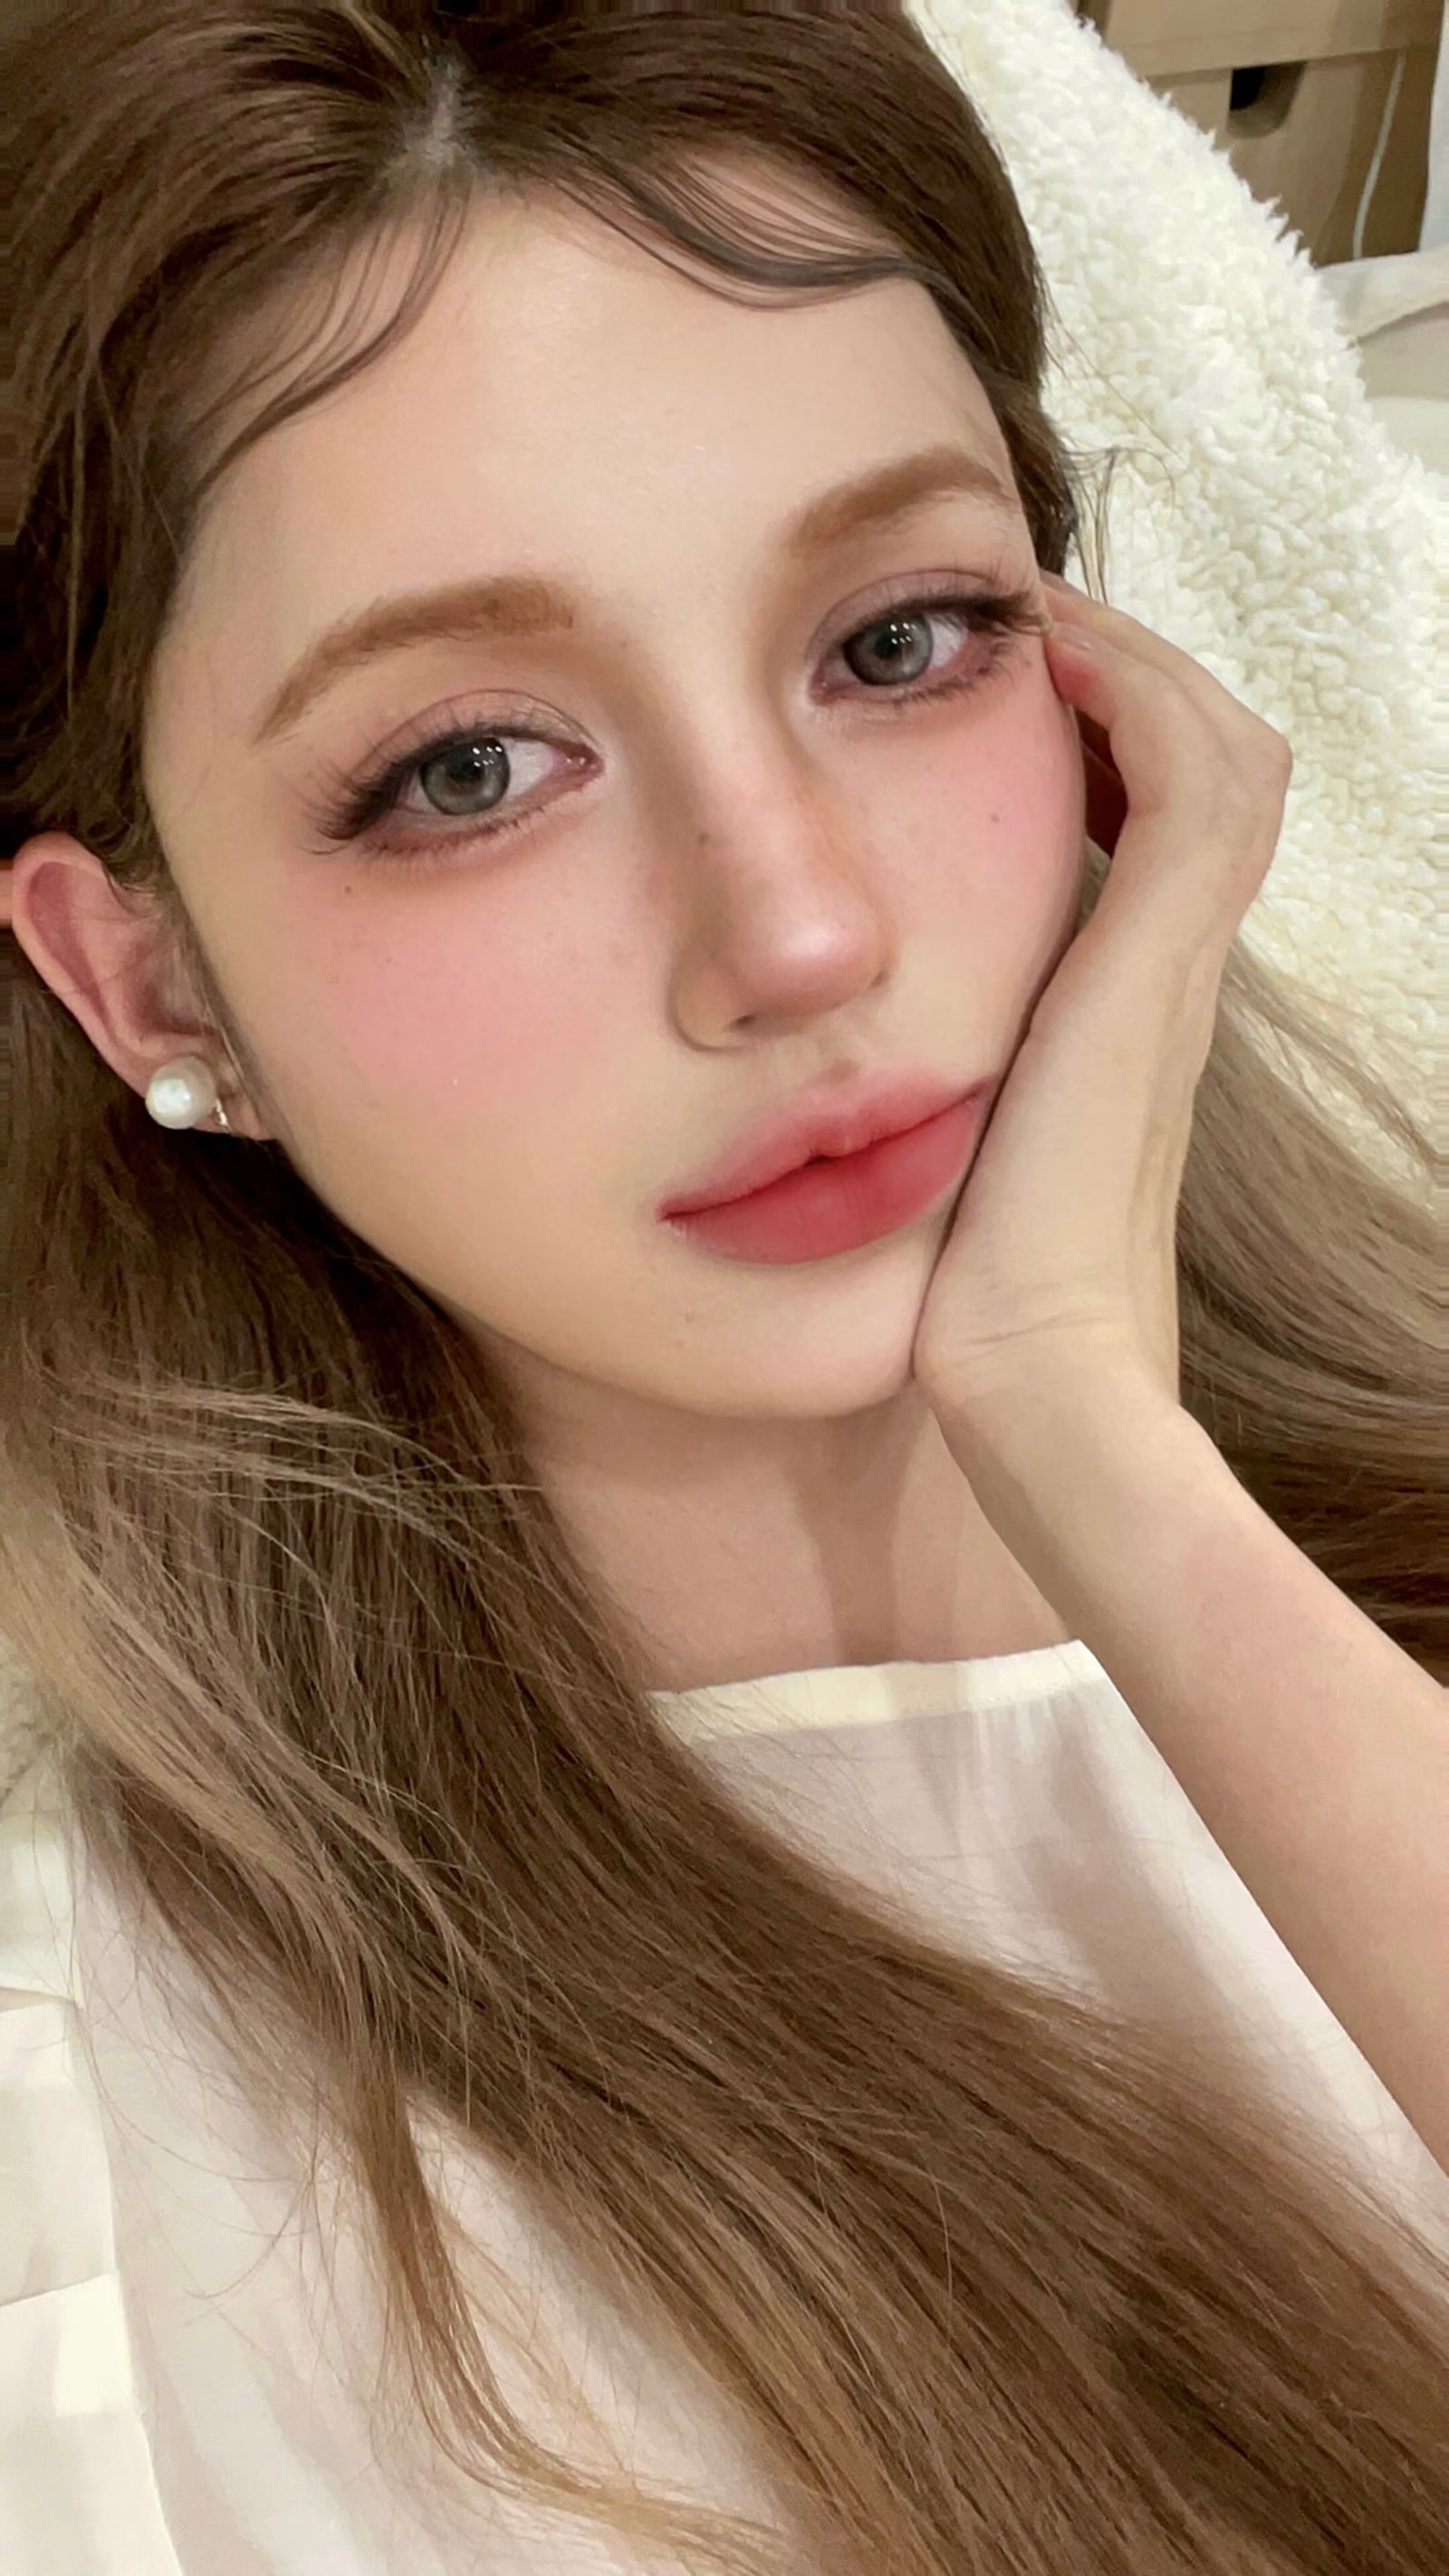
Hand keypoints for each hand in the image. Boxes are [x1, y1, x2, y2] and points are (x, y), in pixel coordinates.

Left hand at [912, 573, 1292, 1447]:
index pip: (1161, 830)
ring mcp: (1172, 970)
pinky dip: (1136, 693)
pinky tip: (1040, 650)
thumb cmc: (968, 1298)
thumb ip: (919, 1095)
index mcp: (1124, 1019)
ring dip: (1131, 666)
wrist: (1034, 1378)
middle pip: (1208, 770)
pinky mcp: (1154, 968)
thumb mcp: (939, 1162)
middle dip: (1123, 679)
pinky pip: (1193, 778)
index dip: (1104, 739)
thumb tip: (806, 1057)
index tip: (998, 688)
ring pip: (1217, 754)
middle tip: (1024, 627)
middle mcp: (1166, 980)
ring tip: (1032, 618)